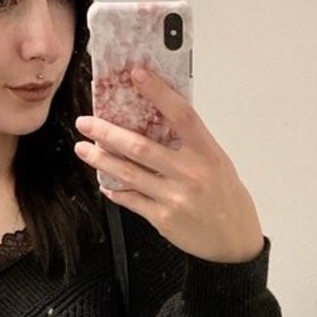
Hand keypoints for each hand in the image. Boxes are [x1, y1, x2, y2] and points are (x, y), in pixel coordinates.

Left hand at [75, 67, 263, 263]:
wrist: (233, 241)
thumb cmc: (226, 197)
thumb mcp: (218, 163)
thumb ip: (191, 144)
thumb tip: (159, 118)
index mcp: (208, 153)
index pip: (181, 115)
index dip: (158, 92)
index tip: (136, 75)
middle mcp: (190, 173)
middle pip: (141, 147)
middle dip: (108, 133)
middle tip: (86, 123)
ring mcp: (174, 198)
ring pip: (128, 174)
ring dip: (101, 160)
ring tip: (84, 149)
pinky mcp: (162, 219)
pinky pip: (131, 199)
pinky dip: (115, 189)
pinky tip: (104, 181)